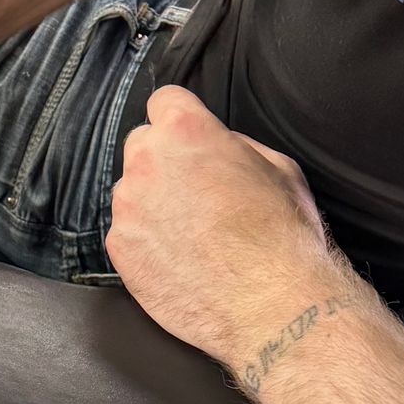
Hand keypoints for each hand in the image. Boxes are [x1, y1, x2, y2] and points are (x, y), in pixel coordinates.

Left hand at [104, 86, 348, 367]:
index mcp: (185, 131)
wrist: (270, 303)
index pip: (164, 100)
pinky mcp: (120, 249)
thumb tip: (217, 148)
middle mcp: (146, 161)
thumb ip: (235, 146)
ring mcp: (128, 207)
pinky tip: (180, 260)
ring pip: (133, 191)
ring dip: (154, 204)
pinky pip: (128, 232)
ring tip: (192, 234)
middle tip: (196, 191)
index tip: (190, 139)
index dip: (181, 119)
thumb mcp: (279, 168)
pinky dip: (147, 242)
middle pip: (142, 144)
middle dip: (164, 160)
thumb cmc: (283, 235)